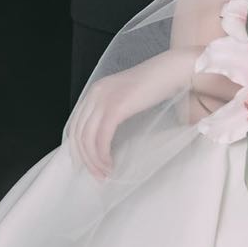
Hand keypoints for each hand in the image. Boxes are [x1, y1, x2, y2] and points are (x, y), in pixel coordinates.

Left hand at [66, 48, 191, 180]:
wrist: (172, 70)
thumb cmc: (156, 85)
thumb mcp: (126, 96)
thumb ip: (112, 110)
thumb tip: (105, 138)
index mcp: (95, 91)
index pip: (75, 125)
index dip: (77, 149)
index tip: (85, 165)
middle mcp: (94, 94)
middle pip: (78, 134)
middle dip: (85, 159)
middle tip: (97, 176)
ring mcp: (104, 99)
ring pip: (88, 138)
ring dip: (94, 161)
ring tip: (105, 173)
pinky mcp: (116, 107)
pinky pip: (102, 137)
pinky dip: (103, 154)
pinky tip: (111, 164)